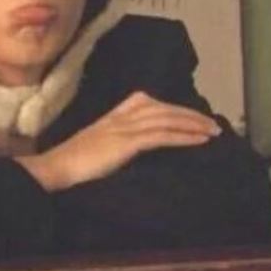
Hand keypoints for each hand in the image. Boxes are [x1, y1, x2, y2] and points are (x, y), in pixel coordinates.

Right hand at [16, 91, 220, 191]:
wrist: (57, 168)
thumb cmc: (72, 165)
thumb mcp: (96, 145)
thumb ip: (114, 141)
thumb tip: (130, 149)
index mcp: (112, 115)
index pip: (147, 102)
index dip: (172, 107)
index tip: (190, 115)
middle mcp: (121, 116)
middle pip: (162, 108)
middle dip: (189, 115)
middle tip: (213, 123)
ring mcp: (124, 127)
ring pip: (166, 119)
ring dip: (193, 124)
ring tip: (213, 131)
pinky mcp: (127, 142)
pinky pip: (161, 136)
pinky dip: (183, 136)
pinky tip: (199, 140)